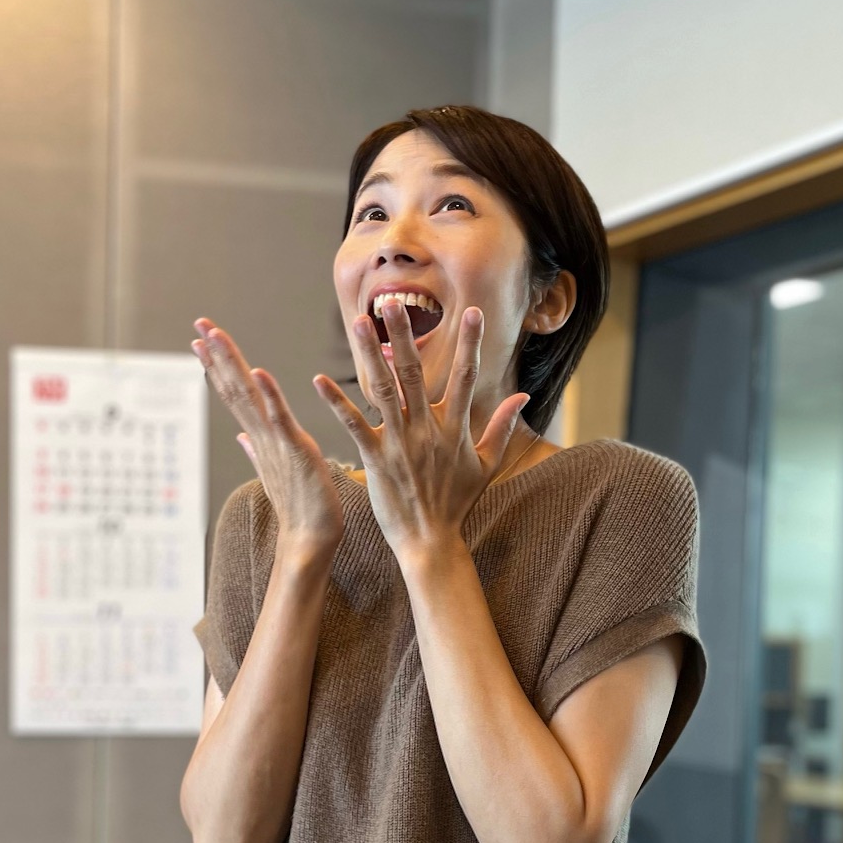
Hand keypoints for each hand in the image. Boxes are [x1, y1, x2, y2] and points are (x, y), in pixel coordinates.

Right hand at [191, 318, 344, 555]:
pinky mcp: (295, 449)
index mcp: (261, 437)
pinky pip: (279, 418)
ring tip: (215, 337)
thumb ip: (256, 450)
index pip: (235, 394)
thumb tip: (241, 436)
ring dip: (232, 365)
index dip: (218, 366)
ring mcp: (275, 442)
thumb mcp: (276, 471)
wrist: (311, 539)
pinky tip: (259, 372)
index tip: (202, 340)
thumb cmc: (301, 506)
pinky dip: (269, 395)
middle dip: (217, 355)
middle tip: (199, 325)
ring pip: (248, 397)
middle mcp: (262, 436)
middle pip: (234, 388)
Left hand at [312, 299, 529, 563]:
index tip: (473, 311)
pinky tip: (319, 381)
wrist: (431, 541)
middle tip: (393, 301)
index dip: (471, 344)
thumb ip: (501, 427)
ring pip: (384, 389)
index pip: (465, 377)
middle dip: (405, 334)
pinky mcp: (375, 459)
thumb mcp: (486, 465)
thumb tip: (523, 396)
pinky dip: (336, 403)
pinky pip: (354, 425)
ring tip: (360, 322)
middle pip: (415, 372)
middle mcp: (427, 429)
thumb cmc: (456, 503)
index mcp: (454, 428)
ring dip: (370, 354)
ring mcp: (400, 443)